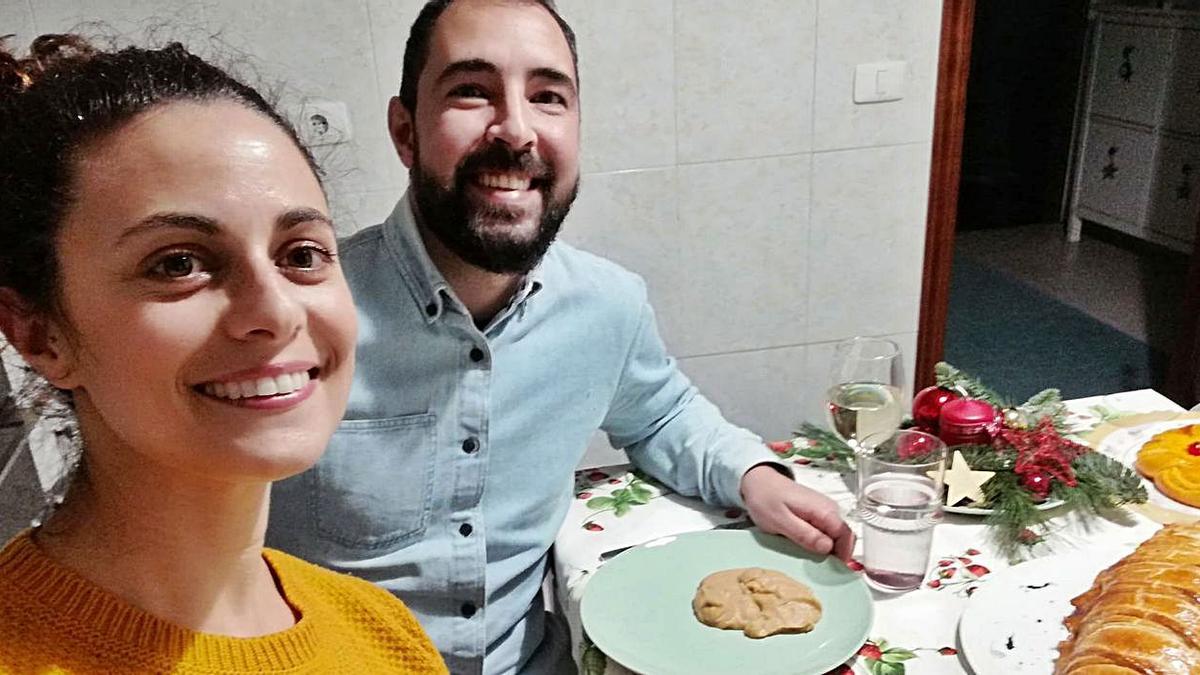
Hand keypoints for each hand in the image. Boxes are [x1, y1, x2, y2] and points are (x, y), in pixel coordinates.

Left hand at [740, 464, 854, 561]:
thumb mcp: (781, 521)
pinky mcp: (817, 514)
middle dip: (836, 555)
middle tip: (819, 568)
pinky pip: (826, 533)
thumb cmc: (765, 498)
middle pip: (844, 538)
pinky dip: (820, 543)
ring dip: (827, 550)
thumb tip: (827, 548)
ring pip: (835, 537)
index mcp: (824, 510)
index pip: (846, 537)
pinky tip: (806, 548)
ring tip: (809, 558)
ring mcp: (824, 511)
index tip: (833, 570)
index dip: (843, 556)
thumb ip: (804, 535)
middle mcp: (829, 509)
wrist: (758, 482)